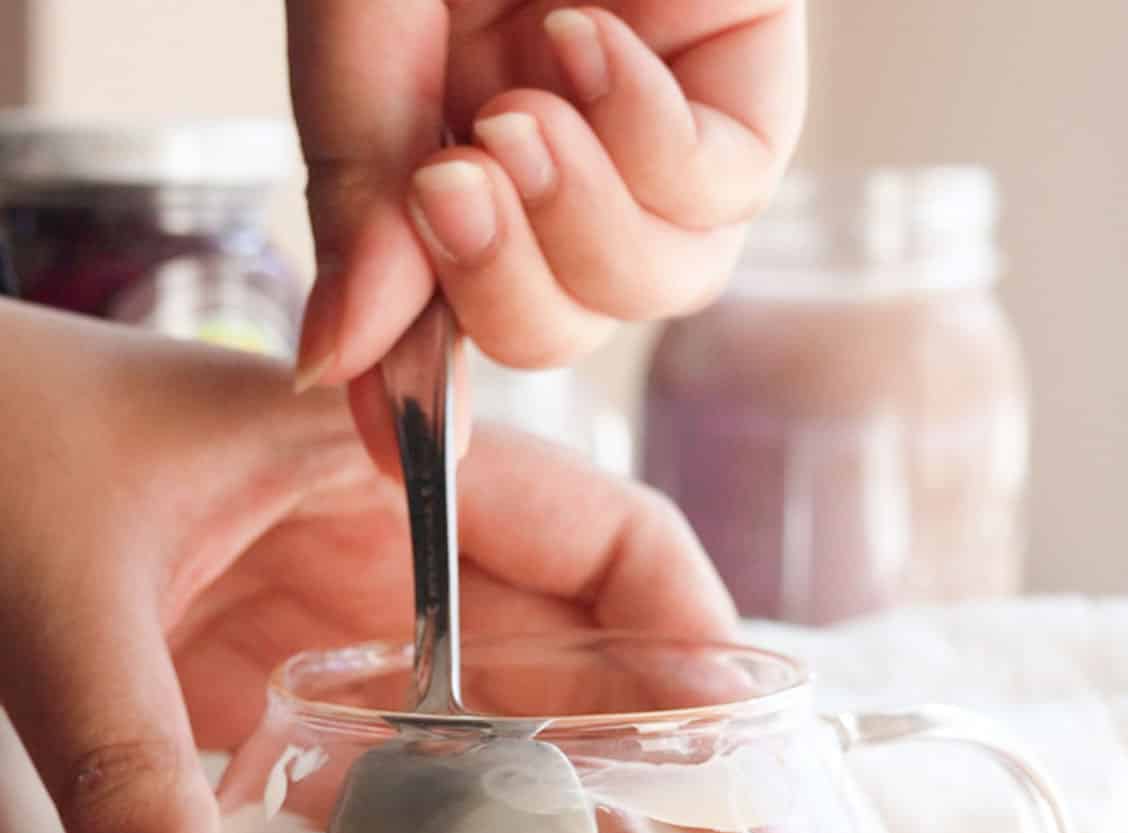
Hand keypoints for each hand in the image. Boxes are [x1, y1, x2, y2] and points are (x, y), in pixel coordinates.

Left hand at [0, 303, 734, 832]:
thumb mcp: (58, 581)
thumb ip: (114, 747)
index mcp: (383, 462)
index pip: (600, 534)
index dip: (691, 638)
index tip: (748, 754)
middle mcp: (385, 551)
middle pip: (564, 661)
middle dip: (642, 783)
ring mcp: (332, 628)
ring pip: (488, 732)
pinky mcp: (272, 692)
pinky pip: (386, 777)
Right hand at [286, 1, 806, 382]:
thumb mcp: (361, 52)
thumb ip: (357, 207)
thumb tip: (330, 370)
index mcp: (459, 183)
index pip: (451, 331)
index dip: (427, 400)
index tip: (391, 446)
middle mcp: (562, 188)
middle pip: (553, 333)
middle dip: (497, 282)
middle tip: (445, 188)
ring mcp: (656, 159)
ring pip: (645, 293)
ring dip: (570, 218)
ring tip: (520, 108)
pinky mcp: (746, 112)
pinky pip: (715, 195)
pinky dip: (641, 132)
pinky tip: (592, 41)